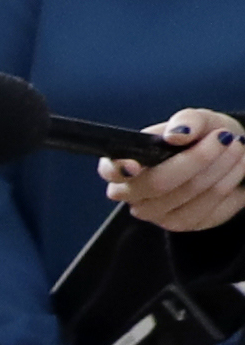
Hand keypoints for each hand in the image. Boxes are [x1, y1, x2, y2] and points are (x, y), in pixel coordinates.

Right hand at [105, 108, 244, 236]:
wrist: (223, 158)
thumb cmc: (200, 137)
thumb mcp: (196, 120)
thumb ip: (186, 121)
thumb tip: (177, 134)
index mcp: (124, 163)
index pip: (111, 170)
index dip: (119, 169)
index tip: (134, 165)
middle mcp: (133, 193)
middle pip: (157, 183)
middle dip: (197, 158)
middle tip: (224, 137)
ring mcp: (155, 213)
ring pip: (189, 193)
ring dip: (221, 168)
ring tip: (237, 146)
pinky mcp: (182, 224)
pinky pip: (208, 206)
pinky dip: (229, 182)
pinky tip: (236, 167)